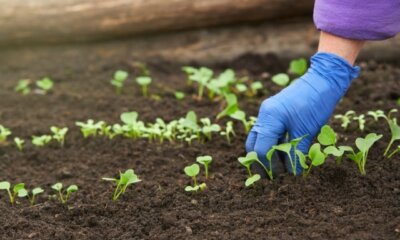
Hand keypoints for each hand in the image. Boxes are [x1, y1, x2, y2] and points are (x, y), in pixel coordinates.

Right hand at [246, 52, 359, 175]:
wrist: (324, 80)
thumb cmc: (316, 103)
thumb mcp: (307, 131)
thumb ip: (296, 153)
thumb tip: (292, 173)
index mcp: (270, 118)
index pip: (261, 149)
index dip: (269, 165)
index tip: (279, 176)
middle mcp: (265, 115)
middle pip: (253, 144)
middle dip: (261, 161)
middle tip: (273, 175)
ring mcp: (269, 113)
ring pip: (260, 139)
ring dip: (268, 154)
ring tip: (281, 167)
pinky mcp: (276, 114)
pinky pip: (269, 133)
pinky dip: (275, 145)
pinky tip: (284, 155)